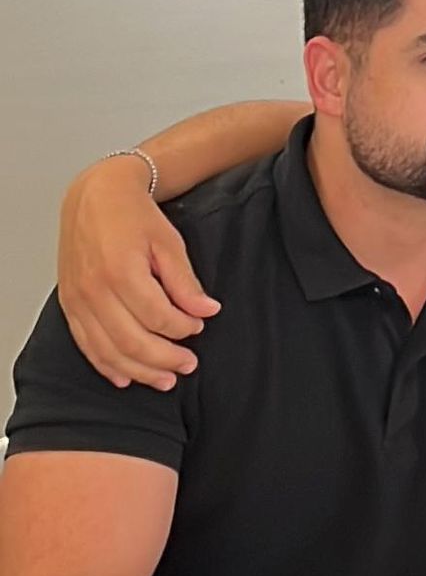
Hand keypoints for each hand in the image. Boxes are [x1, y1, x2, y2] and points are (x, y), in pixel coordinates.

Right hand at [58, 161, 218, 389]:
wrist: (94, 196)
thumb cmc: (132, 214)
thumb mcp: (168, 241)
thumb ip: (185, 281)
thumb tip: (207, 311)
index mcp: (121, 270)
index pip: (157, 317)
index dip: (182, 328)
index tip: (198, 327)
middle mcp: (93, 290)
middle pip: (132, 341)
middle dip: (165, 359)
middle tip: (188, 365)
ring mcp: (77, 300)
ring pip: (109, 351)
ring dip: (139, 371)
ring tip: (165, 379)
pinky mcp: (69, 305)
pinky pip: (87, 346)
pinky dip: (107, 366)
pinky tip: (126, 378)